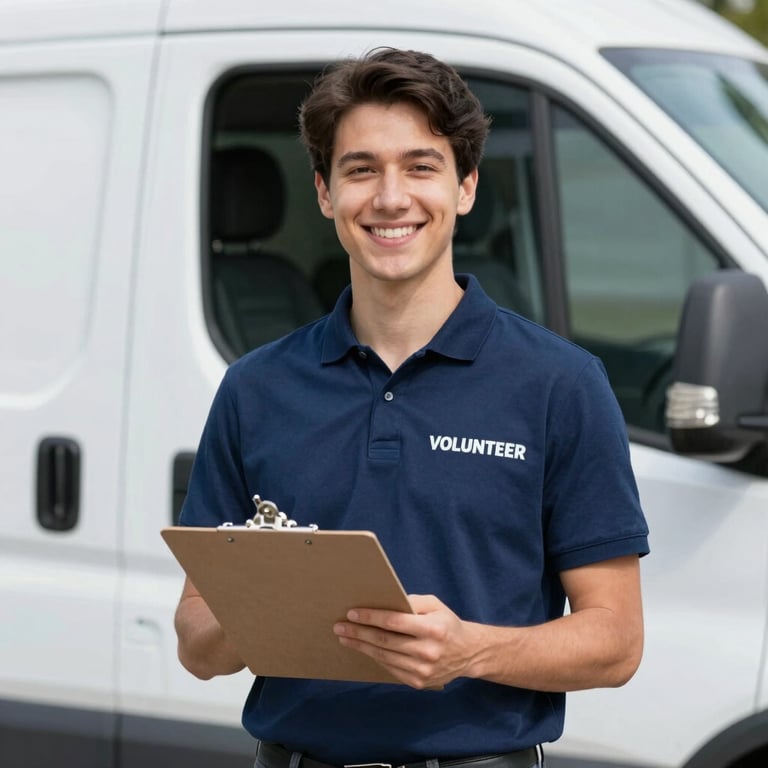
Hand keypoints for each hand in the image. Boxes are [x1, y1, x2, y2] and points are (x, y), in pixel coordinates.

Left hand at [333, 594, 480, 688]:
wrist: (468, 653)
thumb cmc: (447, 624)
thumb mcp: (435, 605)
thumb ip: (412, 602)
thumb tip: (384, 603)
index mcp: (433, 629)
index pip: (394, 622)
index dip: (371, 618)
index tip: (352, 613)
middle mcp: (428, 652)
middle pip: (384, 641)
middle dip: (359, 633)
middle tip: (339, 626)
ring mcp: (422, 671)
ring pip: (384, 657)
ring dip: (361, 646)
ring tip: (345, 637)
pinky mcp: (418, 682)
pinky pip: (390, 668)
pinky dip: (374, 657)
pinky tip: (363, 648)